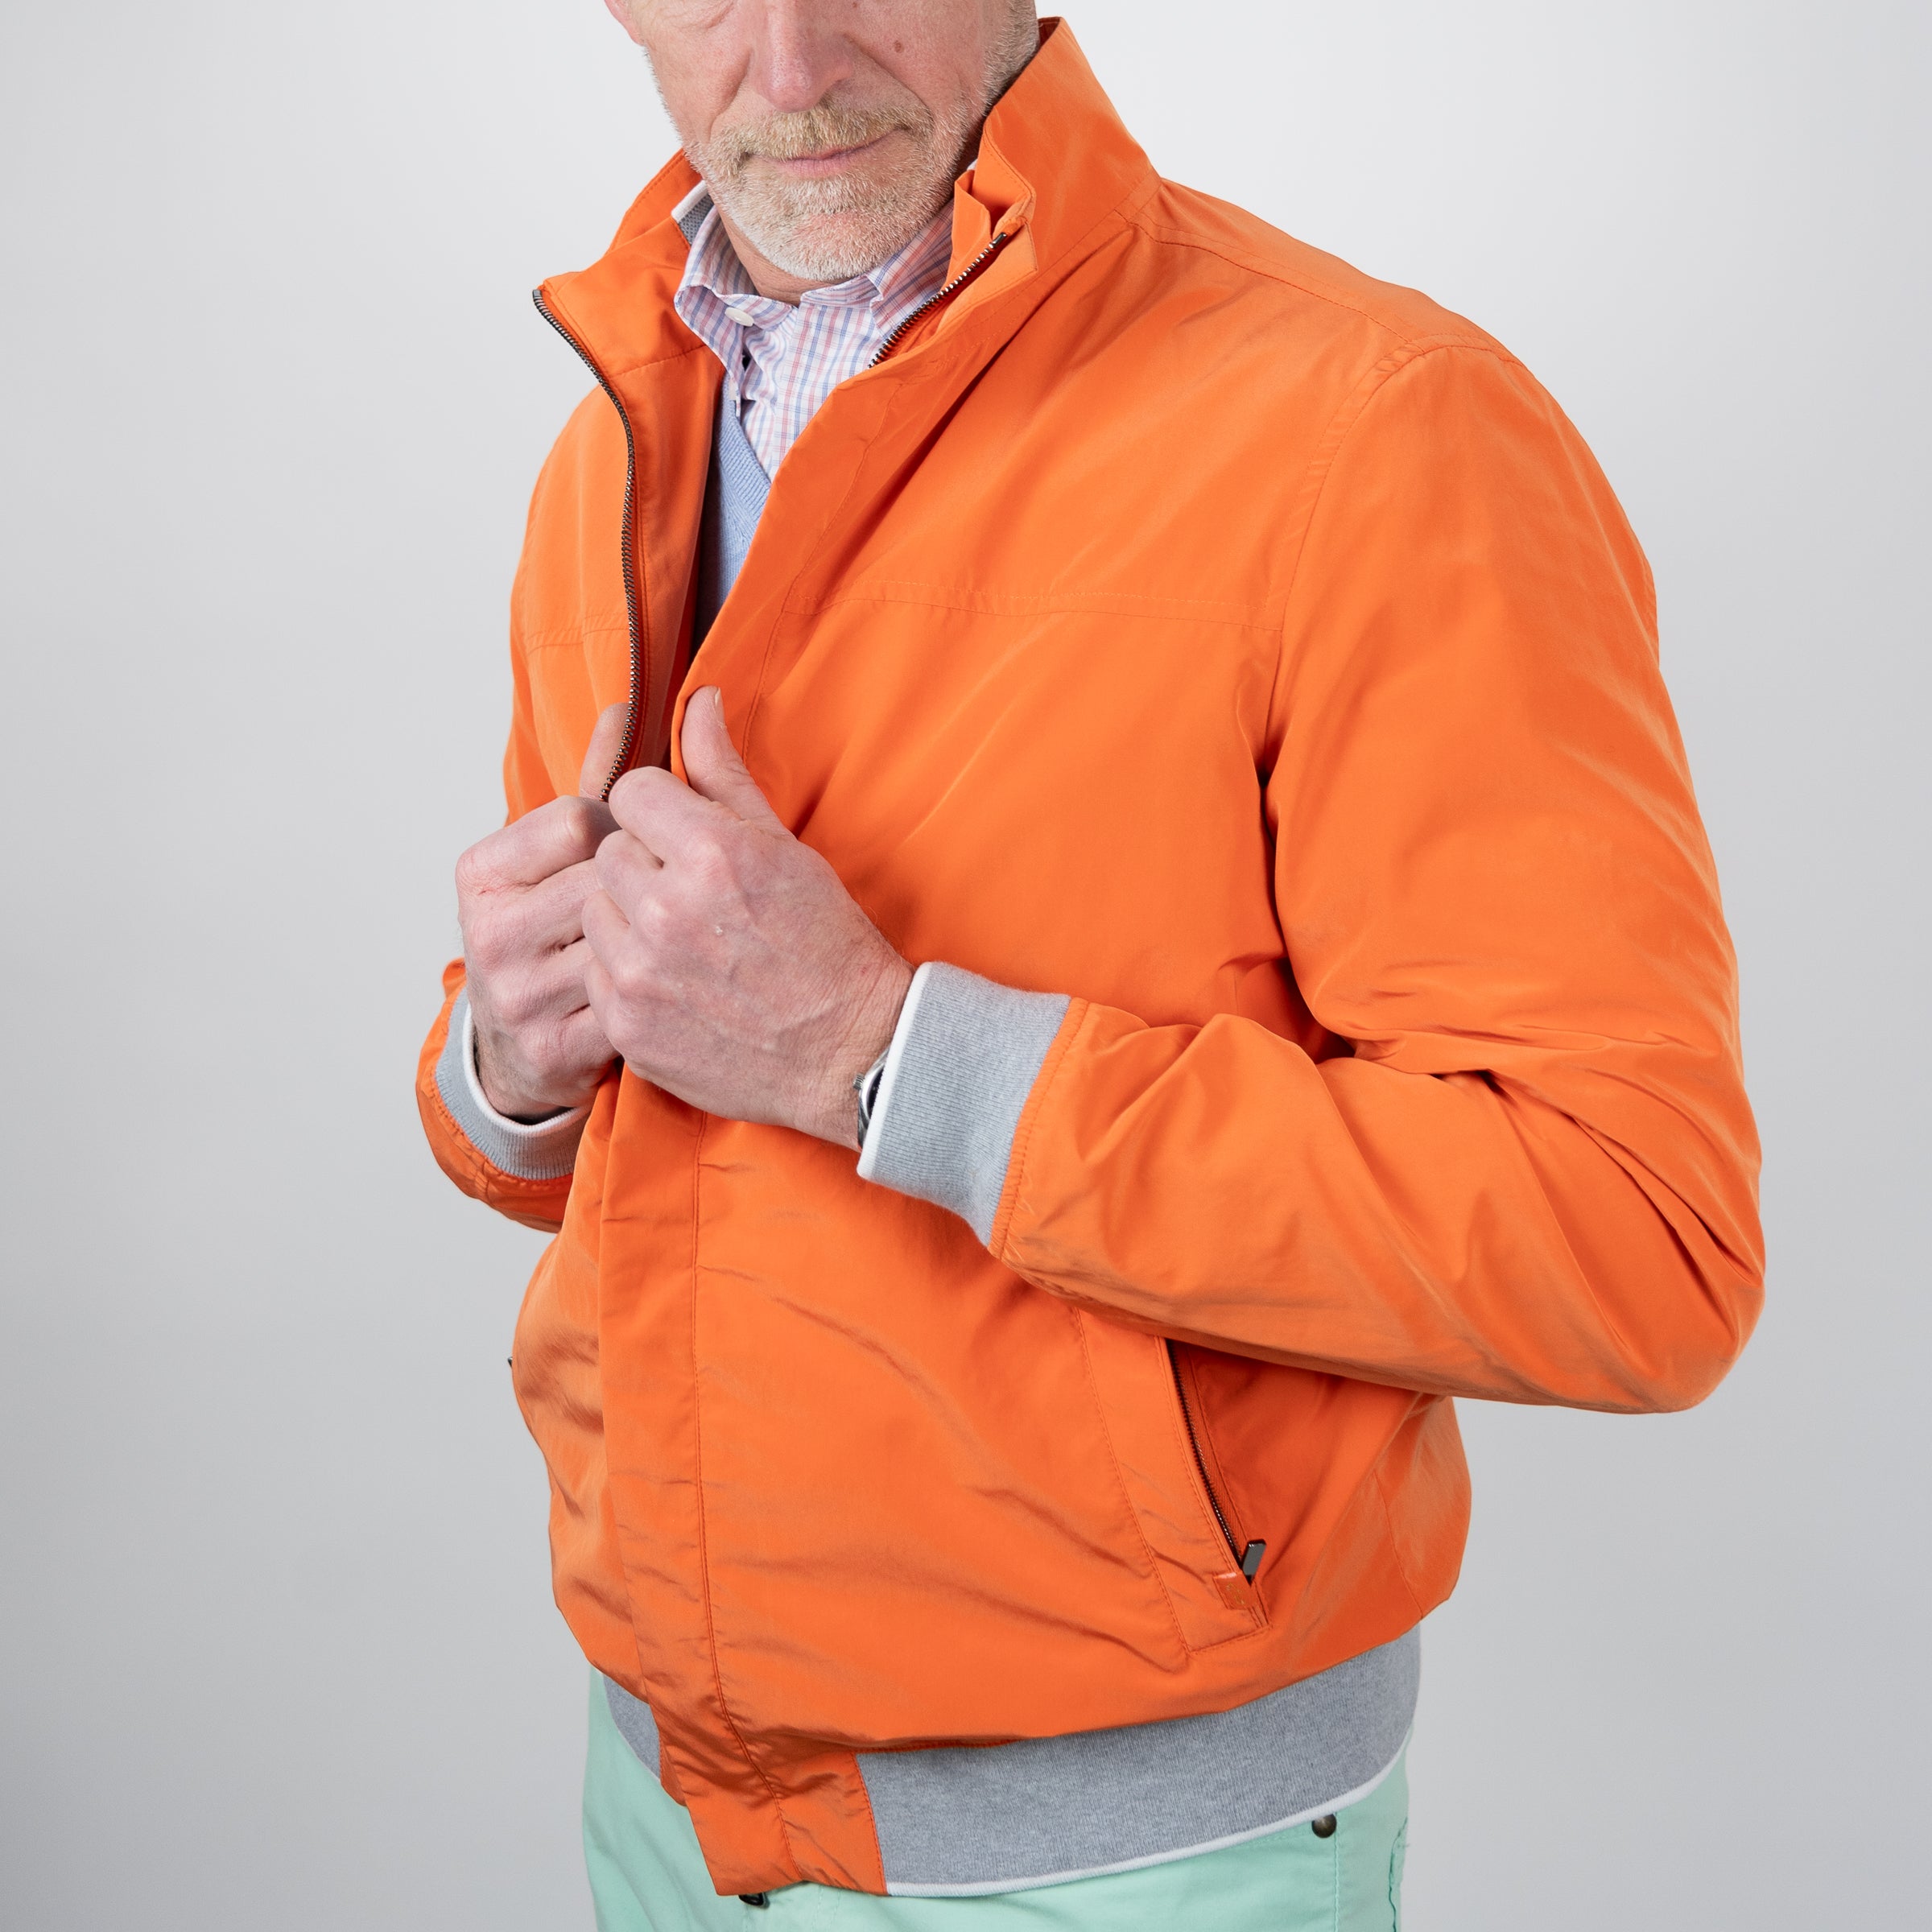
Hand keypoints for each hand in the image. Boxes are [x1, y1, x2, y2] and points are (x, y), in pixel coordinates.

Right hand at [456, 704, 625, 1119]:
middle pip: (605, 879)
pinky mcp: (556, 1049)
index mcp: (481, 873)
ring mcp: (519, 996)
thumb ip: (600, 781)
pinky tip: (666, 984)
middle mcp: (489, 934)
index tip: (626, 849)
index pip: (577, 819)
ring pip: (626, 939)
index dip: (620, 832)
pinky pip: (636, 999)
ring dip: (660, 938)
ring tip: (666, 938)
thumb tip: (633, 704)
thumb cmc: (554, 928)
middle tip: (664, 896)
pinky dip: (662, 990)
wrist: (519, 1051)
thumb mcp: (557, 855)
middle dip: (645, 885)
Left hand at [582, 688, 912, 1147]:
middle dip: (643, 865)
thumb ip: (724, 773)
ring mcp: (642, 971)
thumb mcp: (784, 847)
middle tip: (692, 896)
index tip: (683, 835)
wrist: (850, 1054)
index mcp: (712, 852)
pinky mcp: (628, 1024)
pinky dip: (627, 974)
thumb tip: (696, 702)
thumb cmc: (827, 947)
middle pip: (607, 850)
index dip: (658, 811)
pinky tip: (677, 982)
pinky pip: (597, 971)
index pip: (630, 792)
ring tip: (684, 940)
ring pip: (594, 909)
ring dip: (628, 918)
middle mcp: (668, 909)